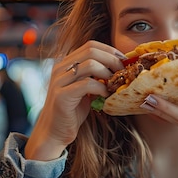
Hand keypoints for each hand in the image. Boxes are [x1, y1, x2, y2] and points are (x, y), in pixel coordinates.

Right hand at [25, 41, 125, 160]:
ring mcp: (59, 80)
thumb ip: (95, 77)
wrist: (53, 132)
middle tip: (123, 72)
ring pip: (90, 64)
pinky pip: (87, 84)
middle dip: (112, 60)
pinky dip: (101, 89)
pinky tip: (106, 96)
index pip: (91, 45)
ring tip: (115, 85)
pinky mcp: (62, 95)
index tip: (124, 61)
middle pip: (91, 50)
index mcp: (66, 63)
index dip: (110, 50)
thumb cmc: (71, 112)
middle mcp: (60, 68)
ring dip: (108, 74)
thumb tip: (119, 69)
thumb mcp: (84, 89)